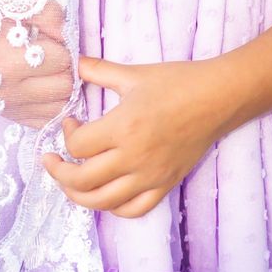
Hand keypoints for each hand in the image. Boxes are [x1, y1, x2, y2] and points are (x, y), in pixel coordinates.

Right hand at [0, 0, 75, 129]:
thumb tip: (67, 38)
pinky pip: (44, 122)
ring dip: (60, 90)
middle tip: (52, 58)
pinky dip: (50, 107)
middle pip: (64, 87)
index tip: (52, 42)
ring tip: (48, 73)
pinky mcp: (7, 115)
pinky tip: (43, 90)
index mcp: (9, 60)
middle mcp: (6, 89)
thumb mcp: (22, 2)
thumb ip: (51, 15)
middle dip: (65, 70)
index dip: (64, 49)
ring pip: (59, 108)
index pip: (62, 61)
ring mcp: (6, 106)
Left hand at [40, 55, 225, 218]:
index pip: (77, 146)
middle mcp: (134, 157)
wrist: (218, 97)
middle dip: (58, 172)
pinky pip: (133, 210)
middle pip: (81, 180)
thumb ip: (100, 70)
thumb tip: (75, 61)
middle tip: (53, 160)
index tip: (70, 121)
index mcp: (123, 127)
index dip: (65, 134)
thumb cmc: (178, 82)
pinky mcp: (165, 184)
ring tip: (70, 182)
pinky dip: (113, 207)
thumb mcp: (135, 73)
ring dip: (78, 195)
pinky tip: (105, 194)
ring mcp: (150, 175)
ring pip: (102, 202)